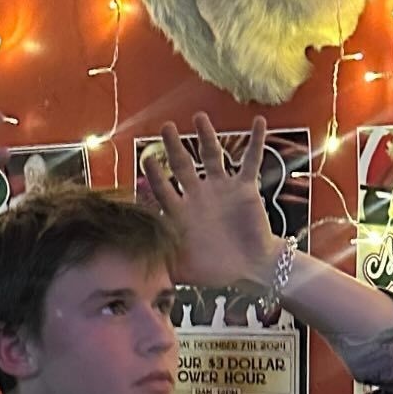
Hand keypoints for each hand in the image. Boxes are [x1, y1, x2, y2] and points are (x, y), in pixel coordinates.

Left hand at [144, 113, 278, 290]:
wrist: (250, 267)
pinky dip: (256, 141)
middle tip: (166, 128)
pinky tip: (259, 122)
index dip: (155, 174)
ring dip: (206, 136)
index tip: (147, 159)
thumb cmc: (214, 268)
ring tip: (199, 117)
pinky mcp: (245, 188)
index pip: (163, 188)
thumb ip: (160, 268)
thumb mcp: (183, 270)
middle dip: (174, 146)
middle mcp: (198, 194)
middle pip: (183, 164)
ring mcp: (222, 188)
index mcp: (181, 211)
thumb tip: (133, 275)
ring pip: (212, 156)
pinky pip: (251, 161)